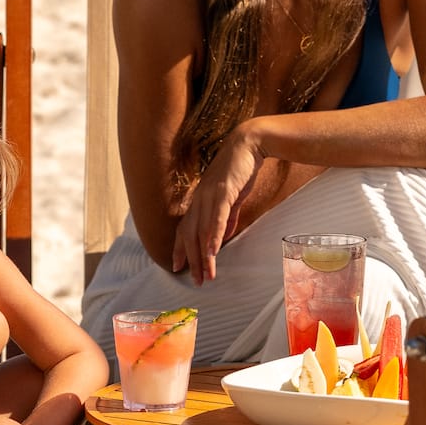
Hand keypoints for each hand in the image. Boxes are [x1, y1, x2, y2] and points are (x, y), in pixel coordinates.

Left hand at [171, 127, 267, 283]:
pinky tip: (213, 252)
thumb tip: (223, 237)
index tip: (177, 267)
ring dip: (203, 256)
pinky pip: (217, 218)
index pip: (184, 228)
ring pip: (202, 231)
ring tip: (206, 275)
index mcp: (200, 200)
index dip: (180, 249)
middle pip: (190, 235)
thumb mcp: (232, 198)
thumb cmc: (240, 169)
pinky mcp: (223, 191)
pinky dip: (213, 236)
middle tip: (197, 281)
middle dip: (192, 260)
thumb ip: (227, 217)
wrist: (249, 144)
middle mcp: (199, 199)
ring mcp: (209, 195)